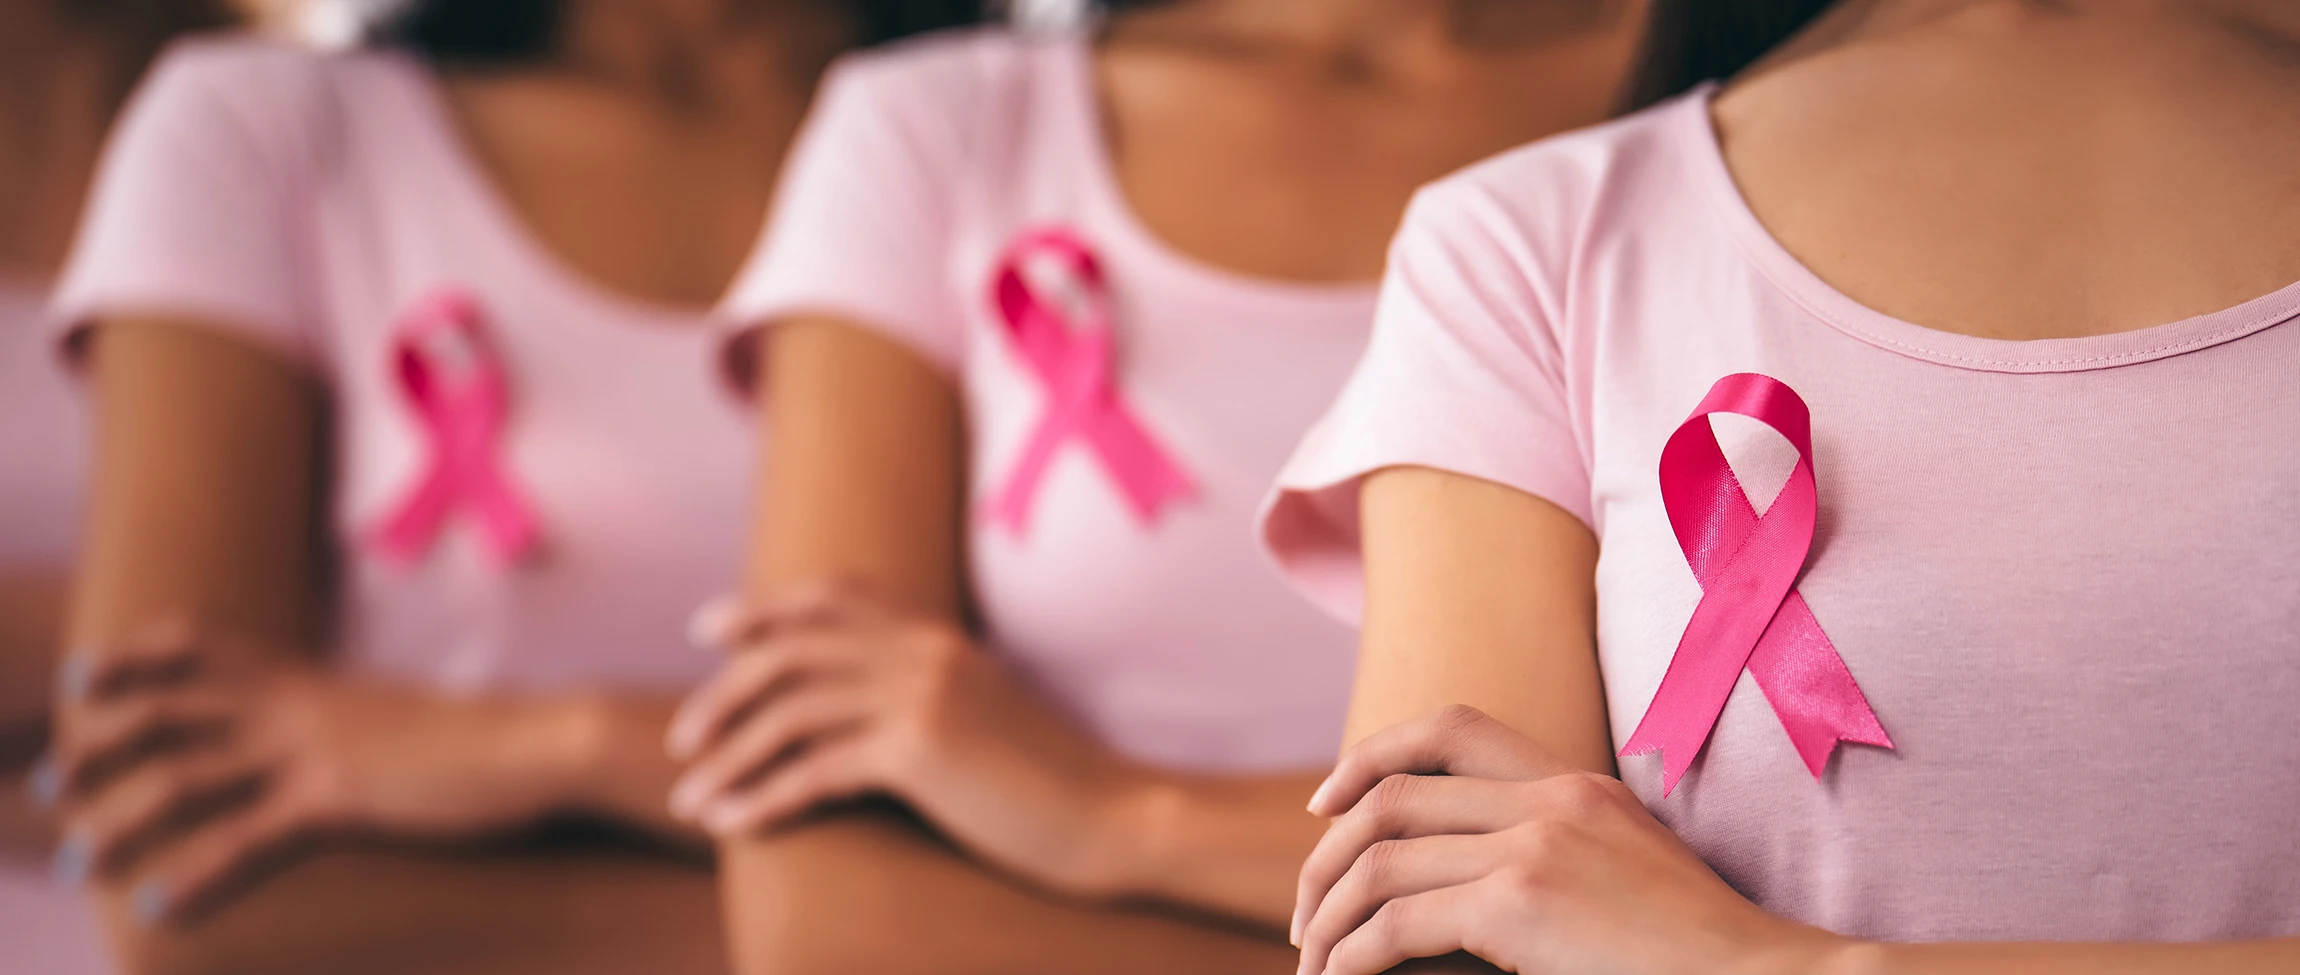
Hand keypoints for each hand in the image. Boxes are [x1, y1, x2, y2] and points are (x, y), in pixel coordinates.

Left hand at [46, 623, 592, 921]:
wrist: (537, 743)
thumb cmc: (478, 741)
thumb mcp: (393, 721)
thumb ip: (342, 725)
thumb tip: (323, 744)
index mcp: (309, 678)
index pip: (200, 645)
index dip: (132, 659)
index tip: (83, 681)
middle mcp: (296, 703)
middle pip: (168, 709)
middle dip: (97, 746)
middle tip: (54, 786)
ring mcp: (314, 749)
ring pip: (186, 777)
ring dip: (121, 820)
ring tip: (84, 861)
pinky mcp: (339, 798)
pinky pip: (248, 839)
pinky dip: (198, 875)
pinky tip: (163, 905)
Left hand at [666, 584, 1148, 896]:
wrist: (1111, 816)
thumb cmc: (1049, 782)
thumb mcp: (985, 715)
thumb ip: (928, 690)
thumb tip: (863, 711)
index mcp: (937, 635)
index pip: (831, 597)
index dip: (761, 610)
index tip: (709, 631)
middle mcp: (923, 651)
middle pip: (791, 650)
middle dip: (723, 692)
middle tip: (682, 736)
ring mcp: (921, 695)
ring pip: (790, 712)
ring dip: (728, 756)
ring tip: (690, 797)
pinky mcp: (919, 750)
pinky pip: (813, 771)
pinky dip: (761, 799)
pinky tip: (730, 826)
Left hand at [1291, 705, 1847, 974]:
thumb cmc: (1701, 958)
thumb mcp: (1625, 884)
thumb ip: (1548, 866)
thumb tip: (1453, 897)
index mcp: (1578, 784)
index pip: (1450, 727)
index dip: (1371, 757)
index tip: (1327, 806)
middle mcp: (1551, 798)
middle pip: (1392, 794)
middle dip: (1327, 854)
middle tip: (1306, 915)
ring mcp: (1536, 845)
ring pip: (1379, 861)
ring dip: (1329, 916)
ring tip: (1314, 963)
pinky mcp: (1523, 904)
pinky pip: (1395, 926)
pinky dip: (1351, 958)